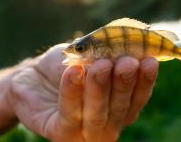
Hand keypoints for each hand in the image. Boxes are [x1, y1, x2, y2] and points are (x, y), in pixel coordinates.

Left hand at [7, 44, 158, 141]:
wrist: (31, 76)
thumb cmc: (65, 66)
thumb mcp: (89, 55)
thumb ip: (109, 53)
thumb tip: (132, 46)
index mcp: (118, 106)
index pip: (137, 98)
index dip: (145, 81)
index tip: (149, 60)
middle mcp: (106, 123)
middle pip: (120, 108)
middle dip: (124, 84)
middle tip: (126, 62)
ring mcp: (83, 132)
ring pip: (97, 114)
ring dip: (100, 88)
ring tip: (100, 64)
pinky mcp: (60, 132)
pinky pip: (69, 114)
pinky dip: (72, 92)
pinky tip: (73, 72)